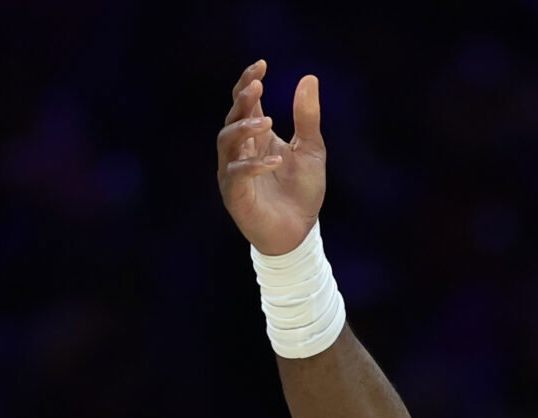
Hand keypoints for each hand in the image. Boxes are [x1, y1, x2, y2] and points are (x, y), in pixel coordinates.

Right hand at [216, 59, 326, 255]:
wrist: (299, 232)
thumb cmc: (301, 191)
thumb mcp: (311, 150)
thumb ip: (307, 118)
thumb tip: (308, 77)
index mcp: (256, 137)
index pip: (246, 104)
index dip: (249, 83)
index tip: (262, 65)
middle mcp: (240, 150)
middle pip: (232, 117)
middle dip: (242, 101)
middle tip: (257, 87)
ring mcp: (233, 171)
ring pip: (226, 141)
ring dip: (244, 128)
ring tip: (268, 122)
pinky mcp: (235, 194)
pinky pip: (237, 173)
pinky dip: (254, 164)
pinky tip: (275, 159)